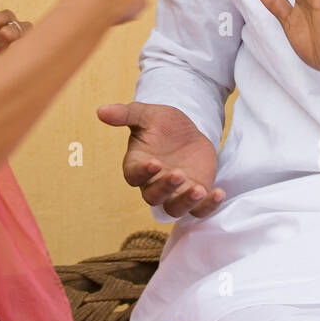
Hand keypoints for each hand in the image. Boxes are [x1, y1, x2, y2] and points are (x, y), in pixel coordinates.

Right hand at [97, 102, 224, 218]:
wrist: (187, 132)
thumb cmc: (162, 124)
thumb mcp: (147, 114)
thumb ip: (125, 114)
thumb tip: (100, 111)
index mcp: (137, 165)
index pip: (134, 176)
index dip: (142, 172)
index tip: (154, 162)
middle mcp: (154, 183)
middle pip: (154, 196)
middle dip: (166, 187)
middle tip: (179, 173)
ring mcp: (175, 193)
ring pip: (175, 208)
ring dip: (186, 202)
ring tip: (200, 189)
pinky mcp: (195, 196)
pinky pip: (200, 210)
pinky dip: (209, 206)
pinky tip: (219, 193)